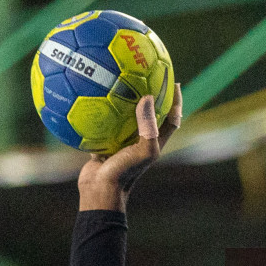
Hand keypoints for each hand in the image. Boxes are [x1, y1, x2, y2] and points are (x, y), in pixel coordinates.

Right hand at [78, 83, 182, 211]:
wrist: (100, 191)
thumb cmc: (126, 173)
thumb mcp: (143, 150)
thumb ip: (148, 125)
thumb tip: (147, 97)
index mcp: (154, 142)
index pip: (171, 118)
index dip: (176, 102)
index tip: (173, 83)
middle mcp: (139, 141)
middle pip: (148, 114)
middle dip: (148, 95)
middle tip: (143, 74)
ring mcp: (121, 143)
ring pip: (123, 118)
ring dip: (121, 101)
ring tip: (115, 80)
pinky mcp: (104, 145)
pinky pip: (101, 125)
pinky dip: (98, 112)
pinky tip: (89, 96)